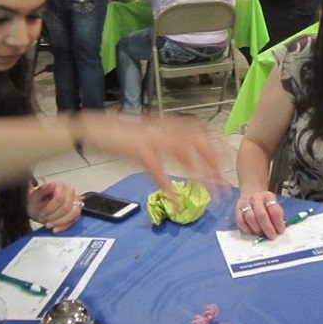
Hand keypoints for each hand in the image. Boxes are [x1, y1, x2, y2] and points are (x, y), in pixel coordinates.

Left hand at [27, 182, 81, 232]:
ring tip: (49, 224)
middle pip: (67, 207)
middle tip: (44, 220)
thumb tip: (52, 185)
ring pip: (74, 213)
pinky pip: (74, 221)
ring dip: (60, 222)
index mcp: (60, 186)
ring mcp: (75, 201)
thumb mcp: (35, 197)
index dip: (50, 208)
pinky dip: (64, 226)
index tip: (41, 213)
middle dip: (54, 216)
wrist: (38, 208)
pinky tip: (55, 229)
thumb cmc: (37, 202)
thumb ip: (42, 191)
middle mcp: (70, 192)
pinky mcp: (76, 211)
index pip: (60, 197)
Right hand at [79, 112, 226, 194]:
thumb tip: (189, 162)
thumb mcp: (151, 140)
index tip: (228, 161)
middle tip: (224, 183)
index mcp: (168, 124)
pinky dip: (168, 185)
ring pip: (184, 154)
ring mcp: (152, 137)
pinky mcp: (139, 149)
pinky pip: (158, 169)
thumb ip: (169, 147)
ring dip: (199, 174)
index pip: (200, 130)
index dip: (216, 144)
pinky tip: (175, 199)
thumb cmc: (122, 137)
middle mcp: (164, 128)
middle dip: (215, 162)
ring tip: (210, 192)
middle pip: (198, 142)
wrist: (95, 128)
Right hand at [235, 191, 284, 238]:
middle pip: (261, 215)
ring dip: (257, 229)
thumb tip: (278, 230)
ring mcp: (245, 203)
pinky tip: (252, 232)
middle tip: (272, 236)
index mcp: (268, 196)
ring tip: (262, 234)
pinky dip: (247, 229)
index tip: (280, 231)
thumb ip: (277, 215)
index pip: (274, 210)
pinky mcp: (237, 210)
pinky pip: (240, 222)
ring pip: (250, 218)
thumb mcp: (274, 205)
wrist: (250, 193)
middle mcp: (255, 198)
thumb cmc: (265, 204)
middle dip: (267, 228)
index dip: (278, 222)